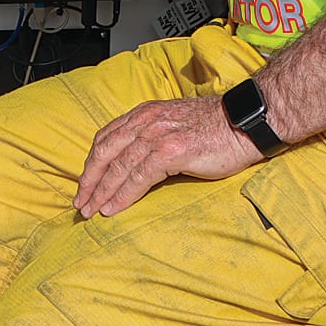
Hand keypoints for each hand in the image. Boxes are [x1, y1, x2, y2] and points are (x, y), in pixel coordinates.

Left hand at [73, 96, 259, 217]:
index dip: (92, 163)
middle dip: (89, 180)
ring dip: (102, 192)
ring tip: (92, 211)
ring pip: (119, 166)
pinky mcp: (172, 151)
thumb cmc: (215, 128)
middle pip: (105, 151)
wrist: (245, 123)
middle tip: (80, 203)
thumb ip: (152, 137)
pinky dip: (122, 195)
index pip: (106, 138)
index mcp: (144, 114)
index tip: (84, 184)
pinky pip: (139, 177)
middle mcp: (146, 121)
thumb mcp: (174, 124)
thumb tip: (134, 163)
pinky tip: (113, 208)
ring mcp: (158, 135)